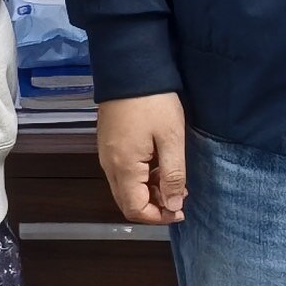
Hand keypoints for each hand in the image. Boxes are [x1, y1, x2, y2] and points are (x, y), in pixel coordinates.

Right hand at [99, 92, 188, 226]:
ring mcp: (106, 154)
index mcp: (123, 167)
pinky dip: (140, 178)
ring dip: (148, 192)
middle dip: (153, 206)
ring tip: (174, 179)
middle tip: (179, 196)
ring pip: (124, 188)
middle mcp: (109, 166)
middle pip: (127, 202)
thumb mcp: (171, 138)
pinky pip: (122, 173)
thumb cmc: (153, 101)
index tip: (180, 210)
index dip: (158, 217)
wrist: (129, 67)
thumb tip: (172, 207)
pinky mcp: (108, 144)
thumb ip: (172, 176)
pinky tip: (158, 165)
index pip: (135, 209)